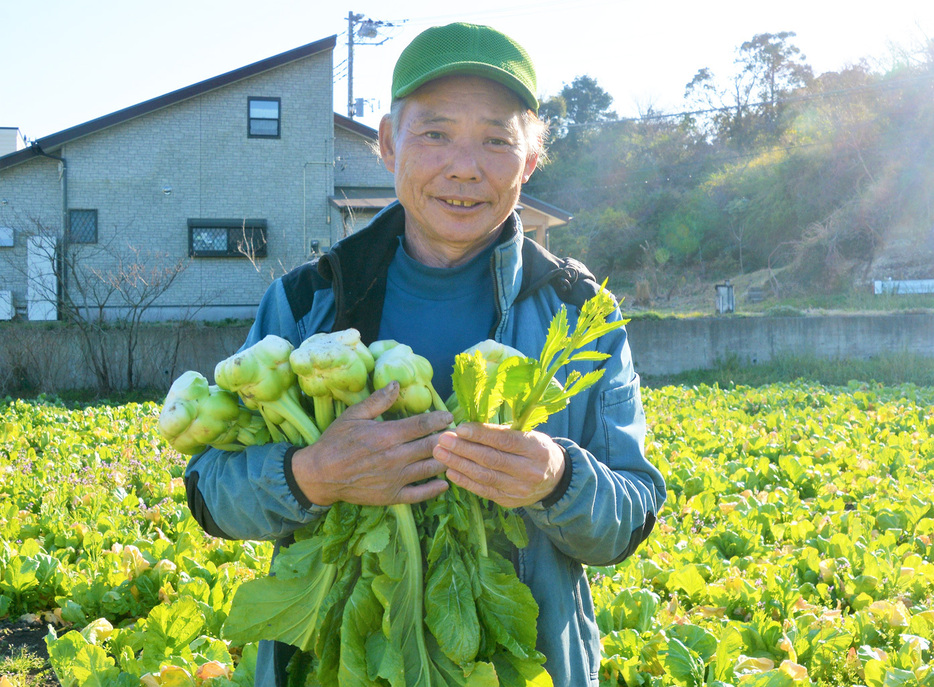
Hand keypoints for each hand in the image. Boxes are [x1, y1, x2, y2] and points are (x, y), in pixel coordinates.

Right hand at [291, 381, 451, 506]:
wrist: (320, 475)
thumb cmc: (336, 442)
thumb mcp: (354, 415)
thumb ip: (378, 400)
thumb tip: (396, 383)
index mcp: (388, 434)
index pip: (423, 424)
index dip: (440, 419)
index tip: (449, 417)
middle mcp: (396, 457)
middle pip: (432, 446)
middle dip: (448, 438)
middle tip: (457, 434)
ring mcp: (396, 478)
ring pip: (431, 468)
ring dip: (445, 460)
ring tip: (453, 454)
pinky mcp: (392, 496)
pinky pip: (420, 494)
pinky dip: (435, 489)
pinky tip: (444, 482)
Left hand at [433, 423, 565, 507]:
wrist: (556, 480)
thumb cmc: (537, 450)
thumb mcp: (529, 435)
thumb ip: (504, 432)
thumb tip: (469, 427)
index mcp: (536, 449)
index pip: (505, 441)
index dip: (481, 434)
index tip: (460, 428)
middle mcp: (528, 471)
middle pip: (491, 459)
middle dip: (463, 449)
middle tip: (442, 439)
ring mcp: (519, 489)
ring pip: (484, 476)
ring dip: (459, 464)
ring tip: (440, 453)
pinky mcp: (509, 501)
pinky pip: (483, 491)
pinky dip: (465, 481)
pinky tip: (450, 471)